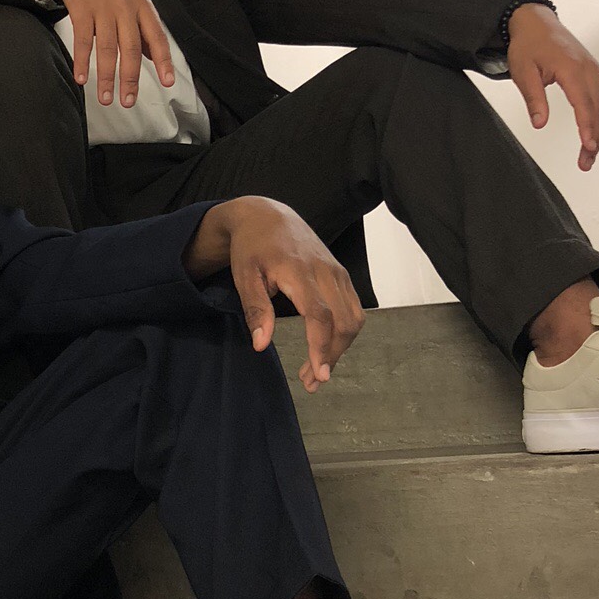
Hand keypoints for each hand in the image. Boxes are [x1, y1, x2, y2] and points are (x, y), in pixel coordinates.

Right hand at [20, 0, 174, 109]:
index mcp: (142, 7)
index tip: (167, 82)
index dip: (163, 60)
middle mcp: (125, 7)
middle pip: (130, 48)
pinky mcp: (81, 7)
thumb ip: (142, 28)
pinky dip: (82, 61)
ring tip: (105, 98)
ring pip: (107, 47)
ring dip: (106, 76)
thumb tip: (154, 57)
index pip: (156, 37)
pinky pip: (82, 39)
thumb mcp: (132, 0)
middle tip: (128, 101)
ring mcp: (103, 7)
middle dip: (130, 77)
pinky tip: (81, 79)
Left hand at [186, 198, 364, 389]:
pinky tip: (327, 349)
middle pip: (343, 322)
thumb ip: (255, 310)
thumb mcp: (244, 276)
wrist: (269, 216)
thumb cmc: (252, 247)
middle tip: (311, 382)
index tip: (318, 374)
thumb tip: (261, 345)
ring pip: (353, 319)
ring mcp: (338, 273)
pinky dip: (344, 334)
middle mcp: (326, 271)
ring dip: (340, 349)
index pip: (320, 315)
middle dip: (331, 356)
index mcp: (299, 271)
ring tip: (316, 371)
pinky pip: (353, 310)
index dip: (321, 347)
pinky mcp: (342, 276)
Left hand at [507, 3, 598, 171]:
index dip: (587, 126)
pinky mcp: (593, 72)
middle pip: (598, 108)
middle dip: (595, 137)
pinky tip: (597, 133)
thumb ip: (533, 98)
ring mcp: (593, 70)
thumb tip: (539, 123)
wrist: (536, 23)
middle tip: (587, 161)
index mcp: (571, 68)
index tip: (588, 146)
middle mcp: (588, 69)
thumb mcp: (523, 72)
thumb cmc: (528, 45)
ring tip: (591, 154)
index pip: (583, 102)